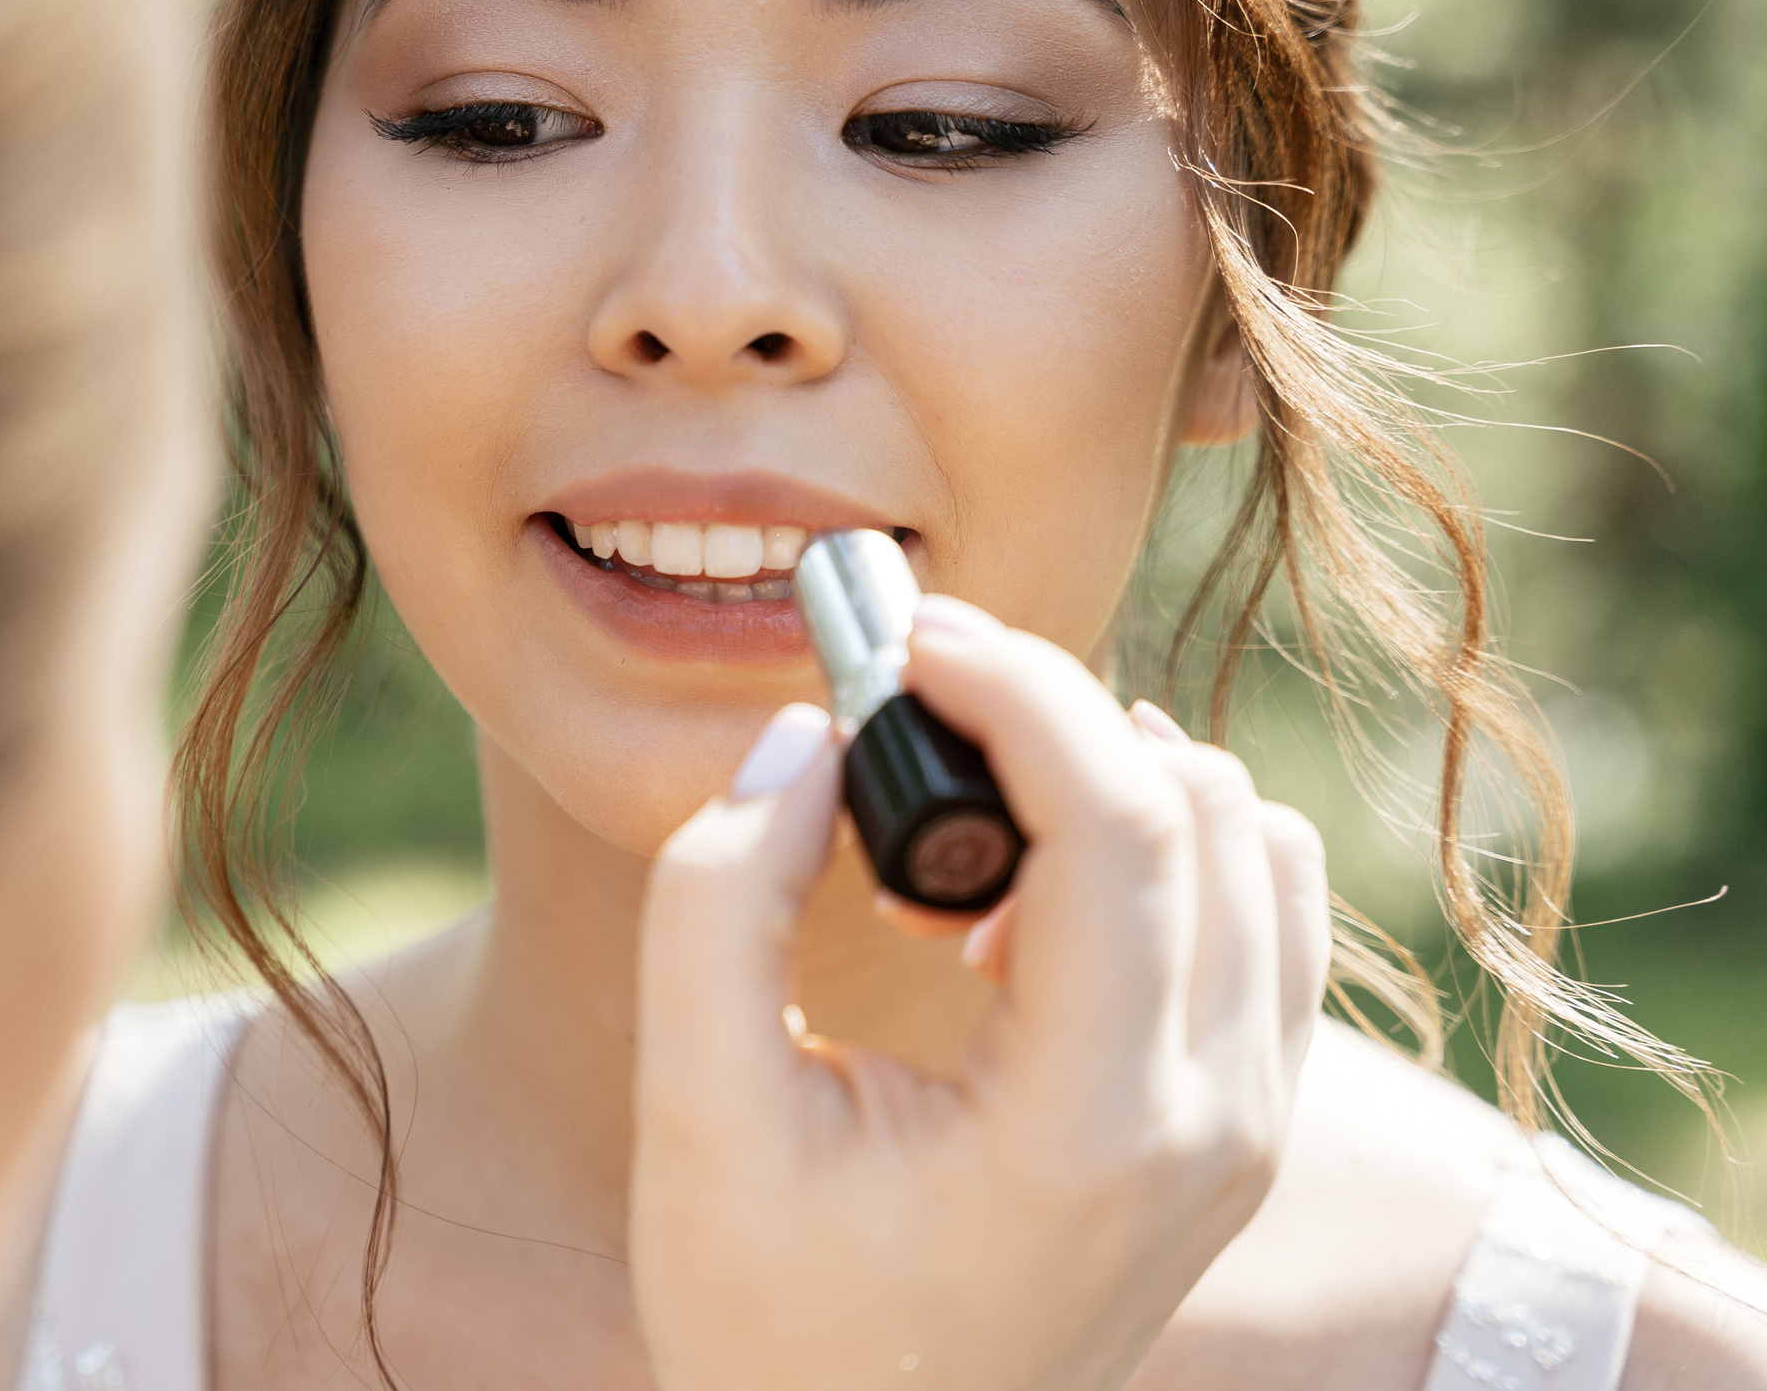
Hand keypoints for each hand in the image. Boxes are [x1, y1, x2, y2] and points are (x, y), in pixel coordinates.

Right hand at [629, 596, 1328, 1390]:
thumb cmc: (767, 1319)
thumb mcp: (696, 1114)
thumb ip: (723, 896)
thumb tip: (809, 732)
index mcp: (1086, 1126)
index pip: (1119, 821)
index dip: (1015, 686)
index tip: (906, 642)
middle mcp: (1211, 1121)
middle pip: (1200, 806)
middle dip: (1052, 707)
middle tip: (913, 700)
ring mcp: (1246, 1130)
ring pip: (1256, 842)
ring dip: (1114, 779)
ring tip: (967, 834)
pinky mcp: (1242, 1130)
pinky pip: (1266, 916)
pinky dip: (1169, 850)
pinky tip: (1037, 904)